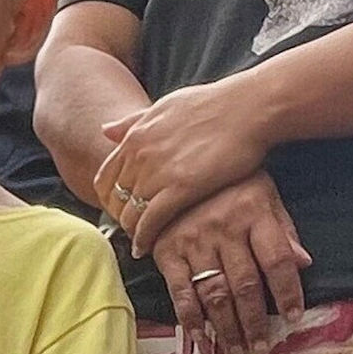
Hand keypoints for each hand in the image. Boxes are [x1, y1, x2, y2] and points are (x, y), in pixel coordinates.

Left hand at [98, 78, 280, 251]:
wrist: (248, 108)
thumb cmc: (214, 105)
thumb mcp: (166, 105)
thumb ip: (133, 121)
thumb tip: (105, 130)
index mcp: (135, 135)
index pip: (104, 177)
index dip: (108, 199)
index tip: (121, 210)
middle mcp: (140, 154)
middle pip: (115, 199)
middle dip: (120, 218)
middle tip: (130, 231)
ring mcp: (159, 171)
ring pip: (129, 213)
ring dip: (132, 231)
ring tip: (140, 242)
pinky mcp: (181, 187)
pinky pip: (151, 221)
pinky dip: (144, 238)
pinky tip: (146, 248)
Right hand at [152, 176, 315, 351]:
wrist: (173, 164)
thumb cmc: (228, 181)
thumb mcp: (263, 192)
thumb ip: (283, 228)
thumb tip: (304, 263)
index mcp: (253, 211)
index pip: (277, 260)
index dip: (288, 292)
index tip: (293, 317)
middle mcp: (224, 228)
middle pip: (245, 284)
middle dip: (255, 321)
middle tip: (261, 347)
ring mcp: (193, 241)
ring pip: (215, 293)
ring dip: (227, 327)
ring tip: (237, 349)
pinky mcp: (167, 251)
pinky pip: (180, 291)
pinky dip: (190, 318)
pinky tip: (200, 336)